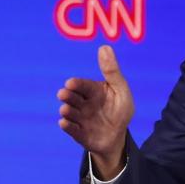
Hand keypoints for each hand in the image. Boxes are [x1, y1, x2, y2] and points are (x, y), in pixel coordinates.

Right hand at [57, 45, 134, 177]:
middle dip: (67, 96)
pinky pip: (71, 130)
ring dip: (66, 111)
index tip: (71, 83)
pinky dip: (67, 126)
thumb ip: (112, 71)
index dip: (76, 84)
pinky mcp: (78, 133)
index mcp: (92, 91)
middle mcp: (82, 103)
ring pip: (69, 113)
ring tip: (65, 110)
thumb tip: (104, 46)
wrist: (118, 137)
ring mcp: (79, 119)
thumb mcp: (121, 90)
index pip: (82, 85)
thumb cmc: (120, 110)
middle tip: (63, 94)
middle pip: (72, 98)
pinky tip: (64, 123)